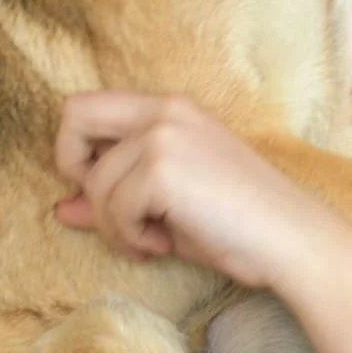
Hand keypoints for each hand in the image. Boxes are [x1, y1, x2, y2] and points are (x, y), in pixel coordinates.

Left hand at [53, 92, 340, 289]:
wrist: (290, 240)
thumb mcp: (166, 207)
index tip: (109, 193)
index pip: (89, 107)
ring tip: (154, 241)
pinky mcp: (163, 168)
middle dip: (74, 169)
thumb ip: (114, 197)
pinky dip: (130, 237)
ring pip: (94, 183)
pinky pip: (113, 209)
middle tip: (111, 208)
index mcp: (170, 109)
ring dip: (114, 226)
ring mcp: (163, 136)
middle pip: (74, 115)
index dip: (81, 152)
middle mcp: (164, 111)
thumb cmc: (239, 226)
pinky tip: (164, 245)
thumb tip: (61, 208)